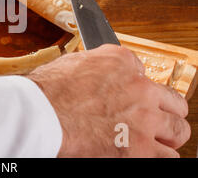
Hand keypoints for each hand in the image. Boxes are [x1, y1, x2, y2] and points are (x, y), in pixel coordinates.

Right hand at [26, 44, 190, 157]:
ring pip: (178, 130)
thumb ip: (94, 64)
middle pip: (173, 101)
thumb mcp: (72, 62)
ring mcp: (144, 120)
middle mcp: (140, 88)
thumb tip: (97, 72)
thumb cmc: (48, 89)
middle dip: (166, 110)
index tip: (131, 95)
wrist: (42, 114)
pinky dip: (159, 156)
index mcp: (121, 62)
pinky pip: (168, 157)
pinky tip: (147, 154)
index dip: (136, 85)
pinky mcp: (140, 149)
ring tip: (156, 141)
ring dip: (167, 136)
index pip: (143, 71)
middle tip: (156, 118)